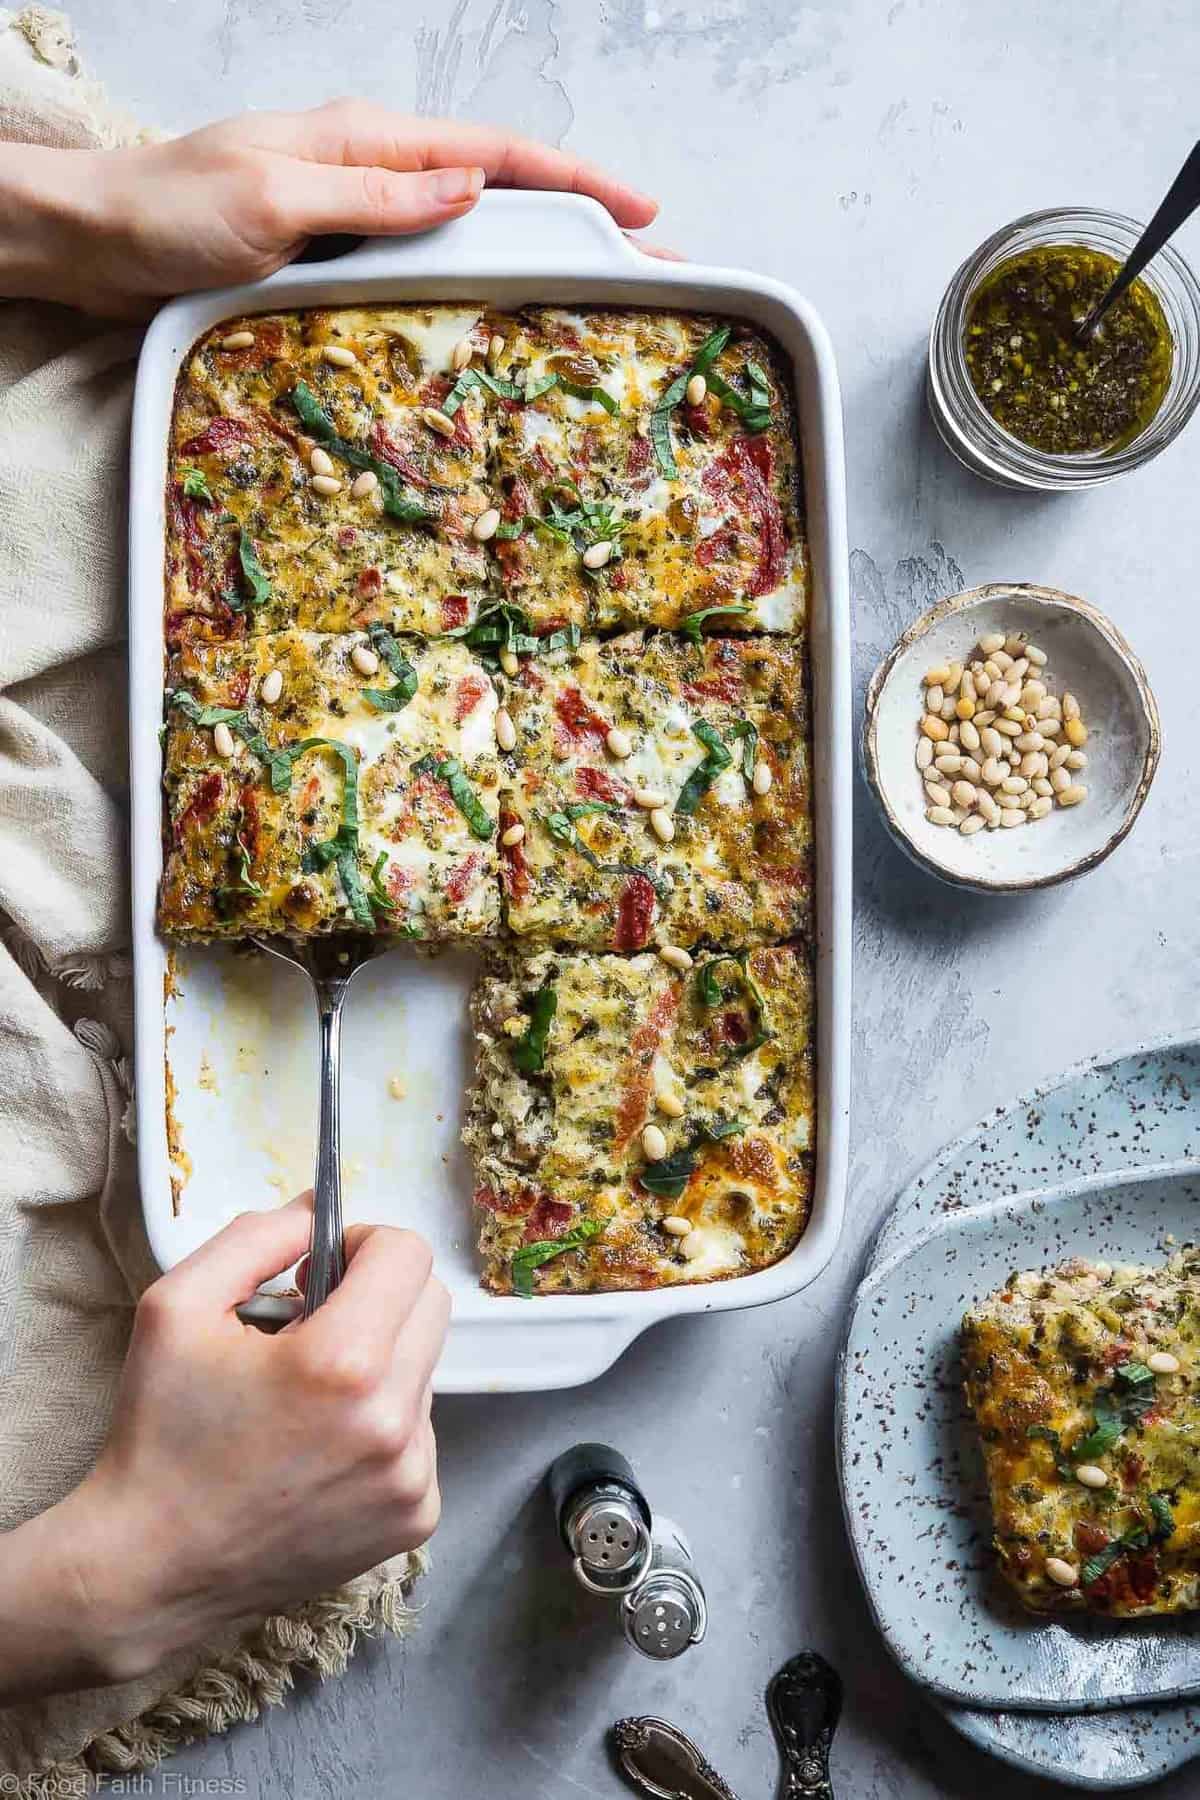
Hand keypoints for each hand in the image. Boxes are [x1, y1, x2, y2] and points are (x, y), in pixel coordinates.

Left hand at [0, 101, 657, 317]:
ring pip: (469, 231)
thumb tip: (470, 190)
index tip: (641, 213)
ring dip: (535, 257)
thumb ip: (375, 195)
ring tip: (596, 294)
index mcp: (366, 139)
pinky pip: (424, 265)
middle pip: (498, 190)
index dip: (576, 180)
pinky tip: (500, 315)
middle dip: (578, 221)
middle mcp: (371, 170)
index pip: (496, 153)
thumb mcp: (275, 199)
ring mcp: (356, 213)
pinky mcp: (335, 254)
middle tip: (645, 265)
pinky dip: (475, 283)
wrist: (96, 241)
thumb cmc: (169, 212)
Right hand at [0, 1196, 448, 1698]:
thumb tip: (316, 1215)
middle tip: (312, 1321)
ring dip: (379, 1361)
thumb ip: (255, 1237)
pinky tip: (319, 1447)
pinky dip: (382, 1424)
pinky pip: (421, 1434)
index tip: (320, 1268)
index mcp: (344, 1363)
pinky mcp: (415, 1515)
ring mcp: (411, 1476)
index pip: (407, 1254)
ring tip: (305, 1395)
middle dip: (377, 1295)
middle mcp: (394, 1423)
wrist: (151, 1568)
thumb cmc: (160, 1435)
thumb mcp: (178, 1306)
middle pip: (430, 1304)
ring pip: (425, 1368)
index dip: (360, 1243)